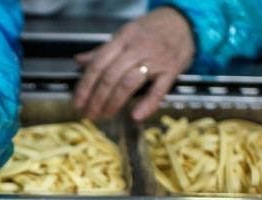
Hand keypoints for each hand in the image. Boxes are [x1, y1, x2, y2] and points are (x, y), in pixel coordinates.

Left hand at [74, 7, 194, 120]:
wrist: (183, 22)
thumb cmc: (152, 30)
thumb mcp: (125, 35)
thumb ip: (102, 51)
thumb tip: (79, 62)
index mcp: (123, 38)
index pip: (98, 64)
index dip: (86, 86)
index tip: (78, 102)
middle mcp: (137, 48)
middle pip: (111, 76)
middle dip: (97, 99)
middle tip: (90, 113)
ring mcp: (155, 59)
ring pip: (129, 83)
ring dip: (115, 102)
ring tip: (106, 114)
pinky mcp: (171, 70)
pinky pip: (159, 89)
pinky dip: (148, 104)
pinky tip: (137, 115)